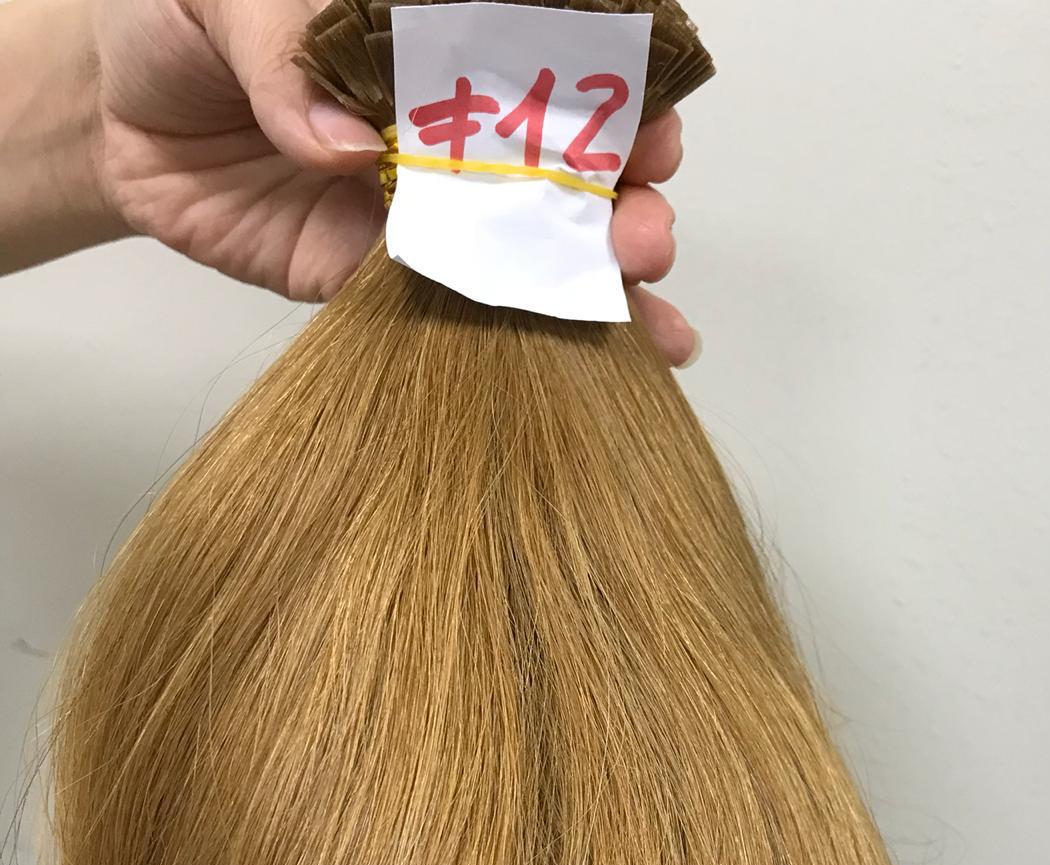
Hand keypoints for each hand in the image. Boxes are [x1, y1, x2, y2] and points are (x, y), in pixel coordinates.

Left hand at [91, 0, 697, 362]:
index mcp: (441, 48)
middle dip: (629, 203)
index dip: (617, 101)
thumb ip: (289, 50)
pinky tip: (608, 363)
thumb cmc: (184, 23)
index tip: (652, 132)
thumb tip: (346, 145)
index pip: (552, 73)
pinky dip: (531, 340)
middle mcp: (456, 136)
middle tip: (642, 233)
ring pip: (535, 249)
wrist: (115, 116)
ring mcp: (428, 216)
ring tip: (644, 303)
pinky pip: (459, 315)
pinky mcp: (384, 284)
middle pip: (569, 171)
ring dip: (601, 280)